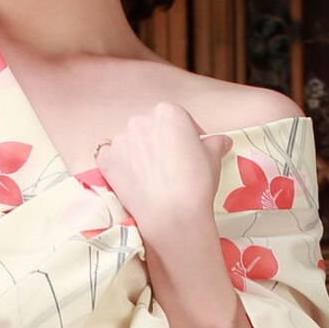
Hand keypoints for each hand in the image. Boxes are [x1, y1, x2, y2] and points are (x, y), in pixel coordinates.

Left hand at [92, 101, 230, 244]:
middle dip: (159, 144)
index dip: (185, 137)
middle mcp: (142, 119)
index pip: (176, 120)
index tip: (189, 152)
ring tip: (150, 177)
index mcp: (169, 112)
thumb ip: (215, 143)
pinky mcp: (106, 159)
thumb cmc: (197, 183)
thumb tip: (222, 141)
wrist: (172, 215)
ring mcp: (121, 139)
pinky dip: (118, 166)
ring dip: (138, 154)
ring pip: (130, 143)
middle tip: (169, 167)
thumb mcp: (213, 158)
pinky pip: (111, 158)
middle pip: (151, 129)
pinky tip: (132, 181)